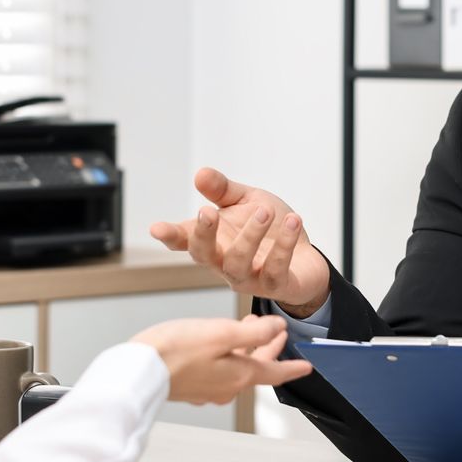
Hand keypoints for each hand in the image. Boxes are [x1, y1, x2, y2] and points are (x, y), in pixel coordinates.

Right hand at [131, 314, 312, 403]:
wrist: (136, 371)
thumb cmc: (174, 351)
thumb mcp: (220, 333)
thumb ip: (253, 332)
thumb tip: (276, 329)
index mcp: (238, 375)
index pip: (274, 372)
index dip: (293, 367)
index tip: (307, 367)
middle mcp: (225, 387)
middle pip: (255, 367)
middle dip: (267, 347)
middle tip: (276, 333)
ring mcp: (207, 390)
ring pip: (236, 367)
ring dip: (245, 347)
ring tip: (247, 327)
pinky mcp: (190, 387)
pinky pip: (217, 370)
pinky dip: (225, 354)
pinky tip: (217, 343)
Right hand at [149, 168, 330, 316]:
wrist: (306, 256)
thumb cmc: (270, 229)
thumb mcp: (247, 201)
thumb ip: (223, 190)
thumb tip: (200, 174)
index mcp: (214, 241)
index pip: (185, 239)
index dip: (169, 236)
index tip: (155, 228)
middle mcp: (224, 263)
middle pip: (203, 255)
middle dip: (203, 234)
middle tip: (209, 212)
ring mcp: (248, 278)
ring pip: (237, 264)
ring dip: (249, 236)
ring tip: (264, 210)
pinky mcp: (275, 286)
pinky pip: (275, 270)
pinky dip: (283, 245)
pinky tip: (292, 222)